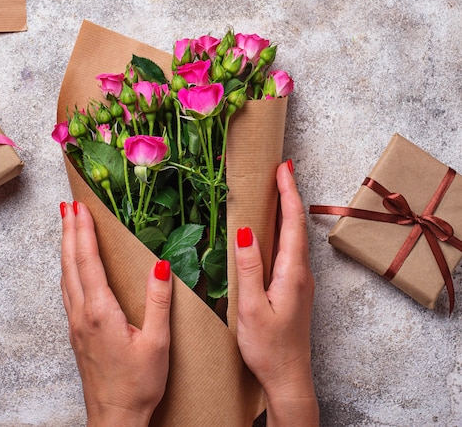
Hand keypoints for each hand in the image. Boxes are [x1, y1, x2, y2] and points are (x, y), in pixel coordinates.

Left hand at [60, 200, 172, 426]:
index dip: (83, 231)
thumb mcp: (157, 343)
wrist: (114, 419)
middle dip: (69, 231)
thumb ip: (158, 301)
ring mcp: (76, 323)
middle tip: (68, 206)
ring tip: (67, 226)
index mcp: (101, 311)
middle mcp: (82, 313)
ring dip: (66, 247)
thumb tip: (160, 265)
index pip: (89, 261)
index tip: (80, 207)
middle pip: (71, 263)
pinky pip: (67, 289)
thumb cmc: (138, 384)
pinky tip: (71, 265)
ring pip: (66, 276)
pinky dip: (68, 267)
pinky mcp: (76, 332)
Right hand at [235, 161, 318, 426]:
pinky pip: (291, 249)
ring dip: (287, 210)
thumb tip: (245, 231)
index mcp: (292, 273)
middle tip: (279, 170)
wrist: (289, 379)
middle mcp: (301, 272)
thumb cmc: (268, 348)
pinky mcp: (295, 288)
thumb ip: (248, 267)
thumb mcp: (251, 307)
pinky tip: (274, 229)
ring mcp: (300, 281)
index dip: (288, 193)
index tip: (283, 168)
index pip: (292, 223)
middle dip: (289, 194)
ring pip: (295, 236)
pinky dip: (284, 229)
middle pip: (297, 225)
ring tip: (277, 190)